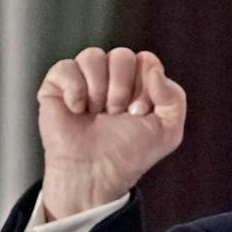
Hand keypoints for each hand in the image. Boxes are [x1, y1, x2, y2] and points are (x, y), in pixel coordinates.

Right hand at [38, 47, 186, 219]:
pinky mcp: (57, 85)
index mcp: (137, 82)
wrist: (95, 175)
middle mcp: (110, 77)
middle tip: (116, 115)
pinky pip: (66, 67)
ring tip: (97, 114)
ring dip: (98, 90)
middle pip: (122, 56)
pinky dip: (75, 91)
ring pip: (93, 56)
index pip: (145, 60)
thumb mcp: (168, 132)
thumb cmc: (129, 155)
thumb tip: (153, 68)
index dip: (144, 86)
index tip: (139, 113)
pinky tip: (77, 111)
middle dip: (122, 89)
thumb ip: (174, 97)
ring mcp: (83, 79)